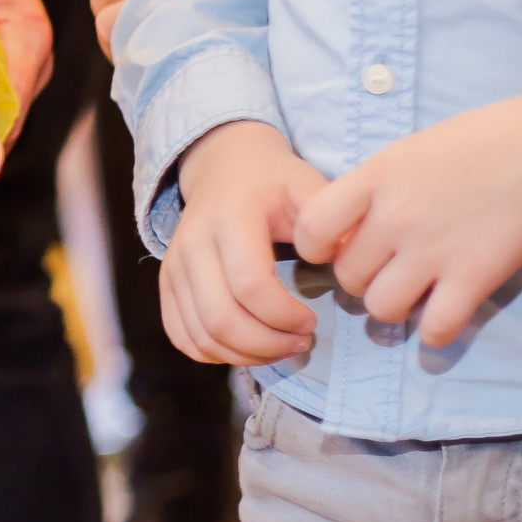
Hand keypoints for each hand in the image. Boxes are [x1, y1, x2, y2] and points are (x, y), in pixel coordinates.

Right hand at [160, 120, 325, 366]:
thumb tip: (354, 273)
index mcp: (230, 217)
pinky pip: (183, 337)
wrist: (226, 166)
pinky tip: (247, 347)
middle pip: (221, 318)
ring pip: (201, 335)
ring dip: (245, 355)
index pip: (250, 286)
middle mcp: (192, 242)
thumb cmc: (276, 184)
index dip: (285, 316)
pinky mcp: (167, 283)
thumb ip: (334, 228)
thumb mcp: (310, 189)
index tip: (312, 319)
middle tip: (300, 341)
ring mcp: (173, 264)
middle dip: (267, 345)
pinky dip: (215, 354)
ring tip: (279, 346)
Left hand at [293, 80, 521, 347]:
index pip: (310, 230)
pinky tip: (441, 314)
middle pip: (347, 276)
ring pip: (381, 307)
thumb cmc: (470, 144)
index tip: (335, 247)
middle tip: (384, 269)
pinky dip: (434, 331)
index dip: (315, 247)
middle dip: (360, 279)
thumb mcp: (401, 154)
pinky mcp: (474, 278)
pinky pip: (435, 328)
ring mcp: (433, 250)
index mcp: (372, 180)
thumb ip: (368, 191)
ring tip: (410, 291)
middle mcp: (395, 217)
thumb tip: (343, 232)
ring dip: (391, 306)